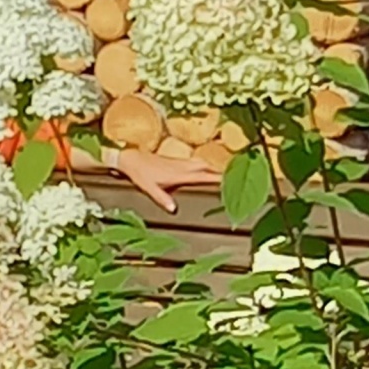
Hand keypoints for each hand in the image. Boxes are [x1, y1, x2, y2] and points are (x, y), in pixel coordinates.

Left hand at [108, 148, 222, 211]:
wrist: (132, 159)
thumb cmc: (141, 174)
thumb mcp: (150, 189)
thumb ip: (162, 199)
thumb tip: (173, 209)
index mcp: (180, 174)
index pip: (204, 176)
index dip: (219, 179)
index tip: (232, 182)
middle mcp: (184, 166)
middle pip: (209, 168)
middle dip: (222, 173)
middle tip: (236, 179)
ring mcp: (182, 162)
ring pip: (204, 163)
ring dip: (215, 168)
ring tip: (227, 175)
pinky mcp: (178, 161)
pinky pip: (198, 163)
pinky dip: (207, 166)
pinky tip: (207, 170)